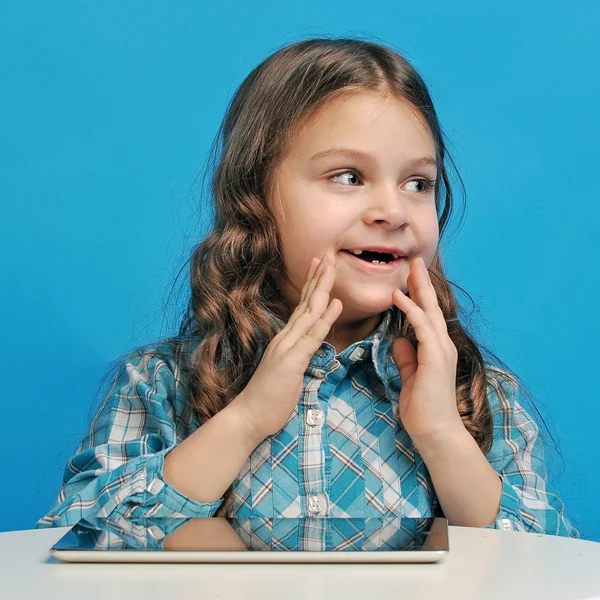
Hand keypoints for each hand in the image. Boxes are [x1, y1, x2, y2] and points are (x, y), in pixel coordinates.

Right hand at [232, 252, 342, 443]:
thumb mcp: (288, 371)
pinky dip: (324, 318)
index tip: (320, 265)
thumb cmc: (269, 397)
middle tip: (327, 254)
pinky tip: (335, 303)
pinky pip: (312, 336)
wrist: (249, 416)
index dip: (312, 285)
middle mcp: (285, 337)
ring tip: (332, 266)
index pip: (301, 307)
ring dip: (322, 288)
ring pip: (309, 312)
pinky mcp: (291, 361)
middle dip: (318, 277)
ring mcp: (287, 347)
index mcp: (285, 339)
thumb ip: (299, 356)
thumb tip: (311, 346)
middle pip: (305, 302)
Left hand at [390, 256, 462, 444]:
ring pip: (429, 311)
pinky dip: (411, 309)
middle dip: (422, 283)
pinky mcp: (435, 357)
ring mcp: (441, 350)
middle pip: (431, 307)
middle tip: (414, 262)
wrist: (435, 432)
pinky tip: (399, 296)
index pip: (427, 316)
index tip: (409, 279)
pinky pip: (422, 326)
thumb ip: (407, 358)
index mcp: (437, 349)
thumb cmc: (423, 408)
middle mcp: (442, 345)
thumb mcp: (411, 377)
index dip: (419, 296)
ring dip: (418, 289)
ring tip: (409, 269)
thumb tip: (400, 341)